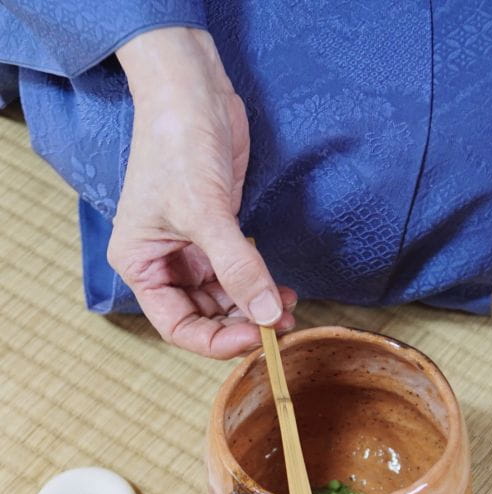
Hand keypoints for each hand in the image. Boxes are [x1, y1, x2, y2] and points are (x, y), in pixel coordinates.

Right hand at [110, 28, 294, 358]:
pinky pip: (239, 273)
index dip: (215, 340)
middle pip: (203, 316)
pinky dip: (260, 285)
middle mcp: (164, 262)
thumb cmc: (178, 146)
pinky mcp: (219, 232)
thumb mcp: (206, 213)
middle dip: (242, 325)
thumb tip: (268, 314)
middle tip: (282, 327)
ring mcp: (193, 248)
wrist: (193, 94)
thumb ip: (237, 267)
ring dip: (255, 308)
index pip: (176, 325)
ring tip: (289, 310)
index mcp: (141, 264)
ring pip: (225, 298)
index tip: (255, 339)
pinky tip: (283, 290)